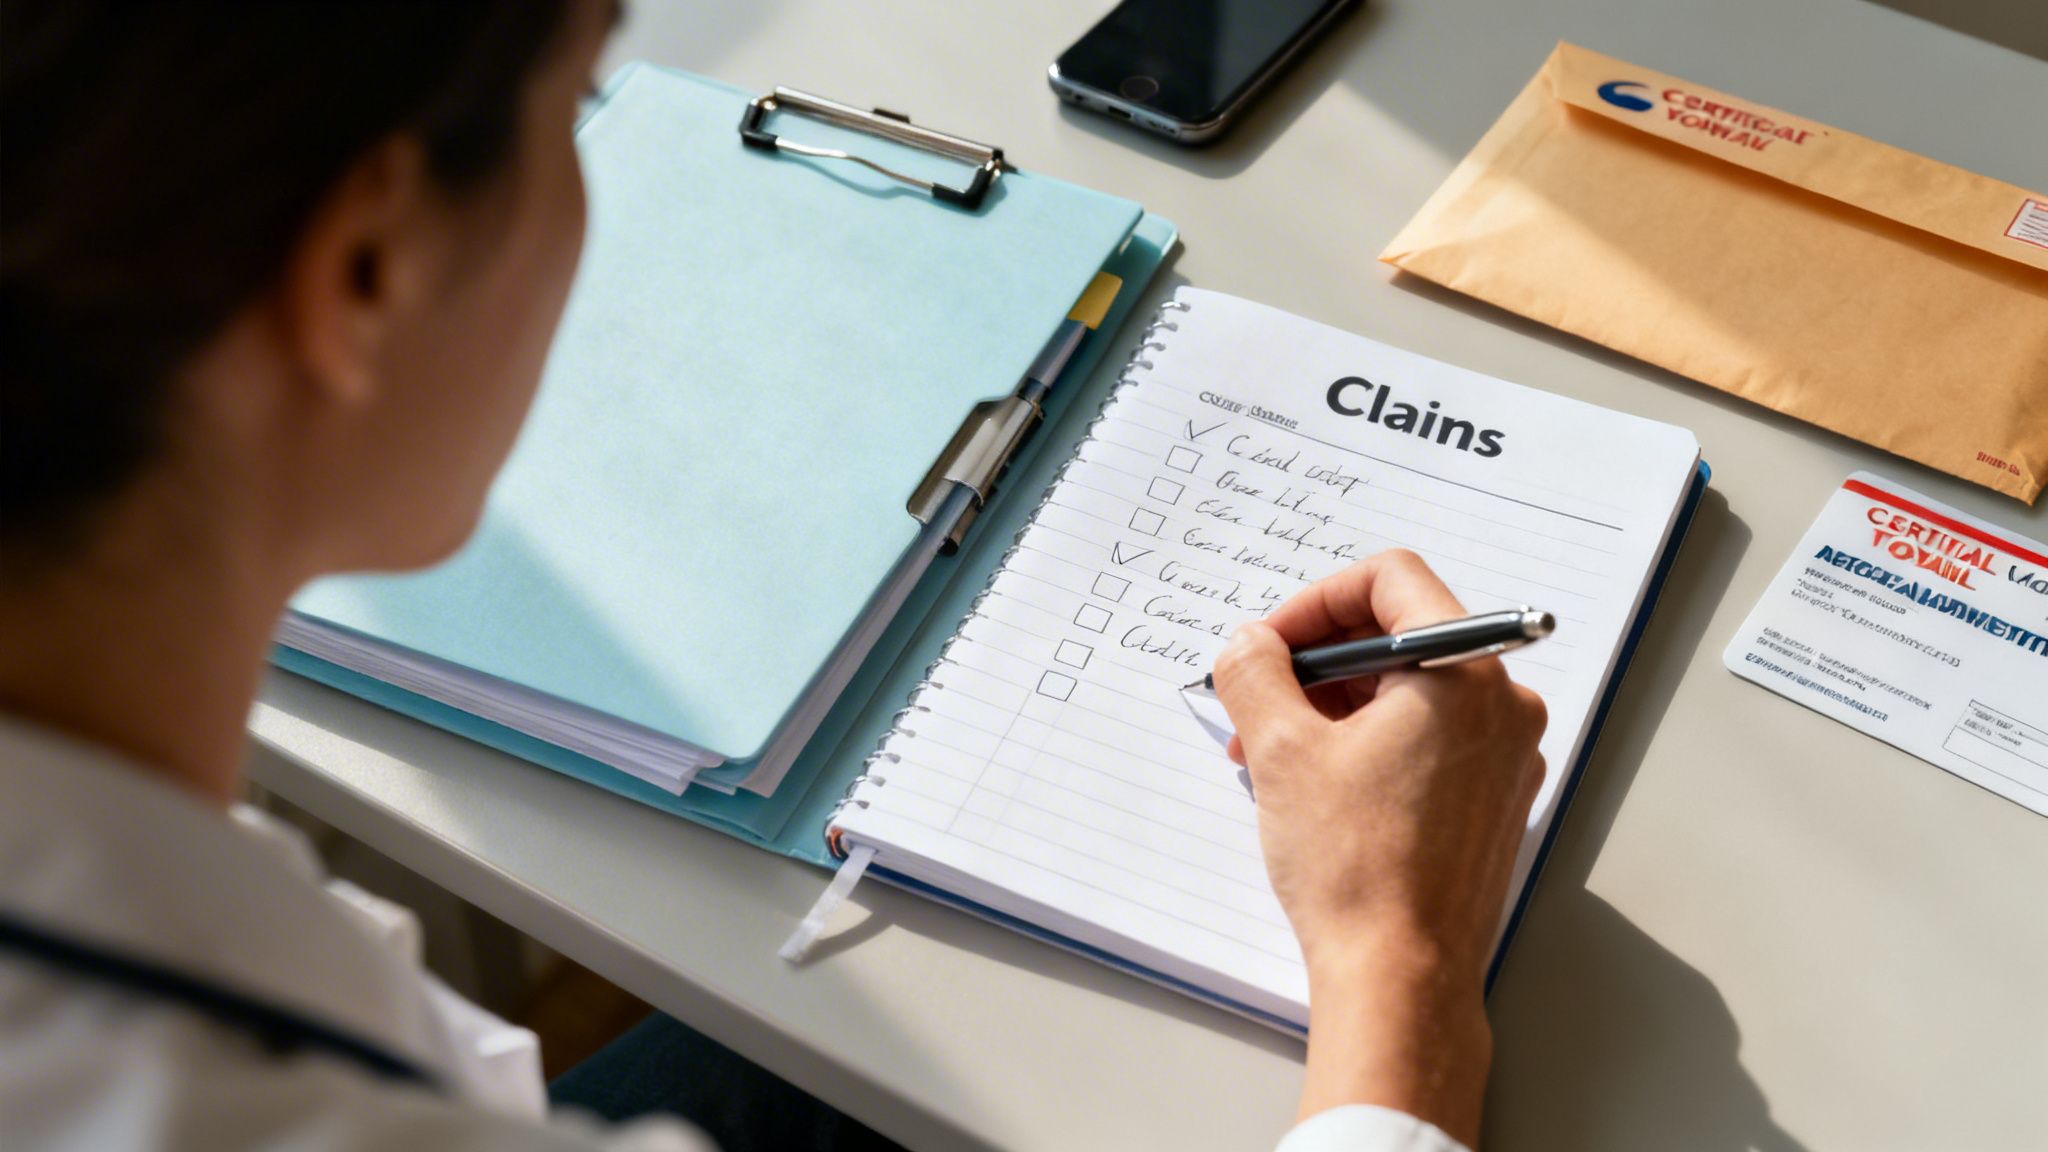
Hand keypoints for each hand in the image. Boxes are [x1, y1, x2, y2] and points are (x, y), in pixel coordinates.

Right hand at [1210, 550, 1546, 1143]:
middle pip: (1401, 634)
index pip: (1391, 579)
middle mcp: (1502, 706)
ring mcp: (1505, 756)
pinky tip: (1314, 782)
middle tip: (1257, 700)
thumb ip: (1256, 672)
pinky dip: (1369, 741)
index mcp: (1465, 674)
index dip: (1315, 600)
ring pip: (1410, 690)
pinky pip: (1427, 738)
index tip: (1271, 644)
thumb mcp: (1281, 751)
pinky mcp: (1493, 800)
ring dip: (1334, 704)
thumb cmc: (1355, 869)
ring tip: (1269, 752)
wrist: (1400, 976)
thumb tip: (1248, 644)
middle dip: (1317, 660)